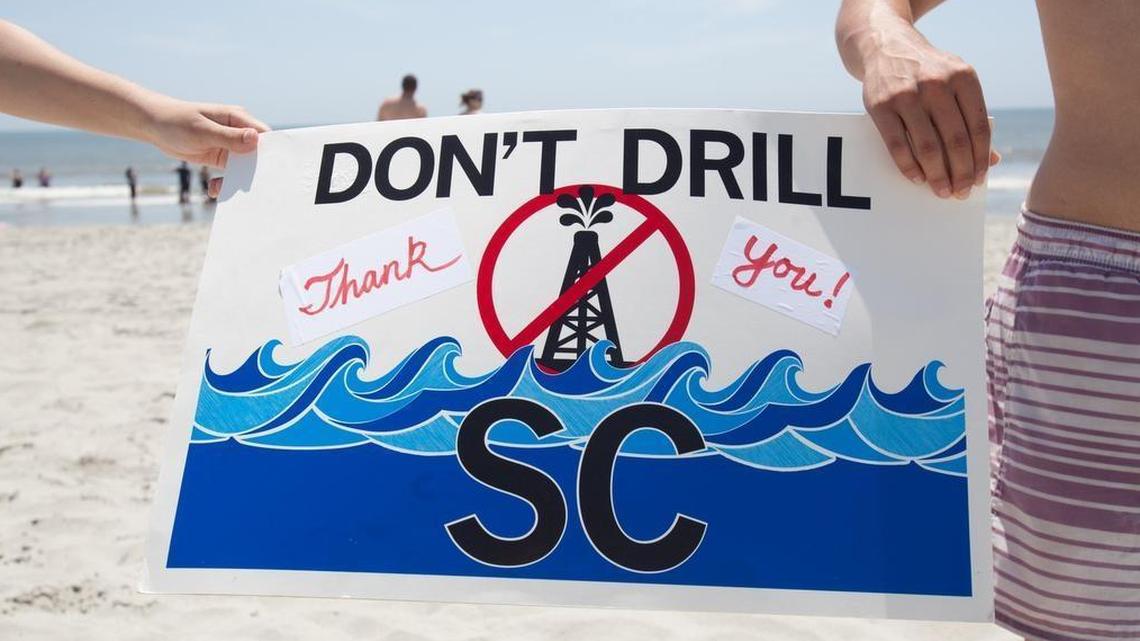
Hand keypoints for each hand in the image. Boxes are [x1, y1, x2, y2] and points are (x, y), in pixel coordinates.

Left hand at [143, 97, 268, 196]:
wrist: (154, 125)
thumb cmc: (176, 121)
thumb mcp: (203, 131)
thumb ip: (229, 137)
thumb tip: (256, 140)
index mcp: (238, 119)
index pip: (263, 136)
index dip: (270, 153)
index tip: (270, 171)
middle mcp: (238, 132)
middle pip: (257, 154)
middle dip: (255, 171)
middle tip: (249, 187)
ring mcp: (230, 145)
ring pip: (244, 166)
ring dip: (238, 180)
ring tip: (224, 189)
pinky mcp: (220, 157)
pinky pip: (231, 173)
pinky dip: (226, 182)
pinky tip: (214, 188)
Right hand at [861, 30, 997, 198]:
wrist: (886, 46)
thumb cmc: (928, 72)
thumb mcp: (956, 83)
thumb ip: (972, 117)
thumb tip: (992, 160)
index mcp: (963, 77)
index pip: (978, 128)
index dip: (980, 158)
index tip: (979, 180)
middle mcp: (937, 84)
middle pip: (955, 140)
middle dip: (961, 173)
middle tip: (961, 192)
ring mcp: (907, 95)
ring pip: (928, 146)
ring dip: (937, 175)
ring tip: (942, 191)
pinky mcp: (880, 106)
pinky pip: (897, 145)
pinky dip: (909, 166)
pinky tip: (918, 178)